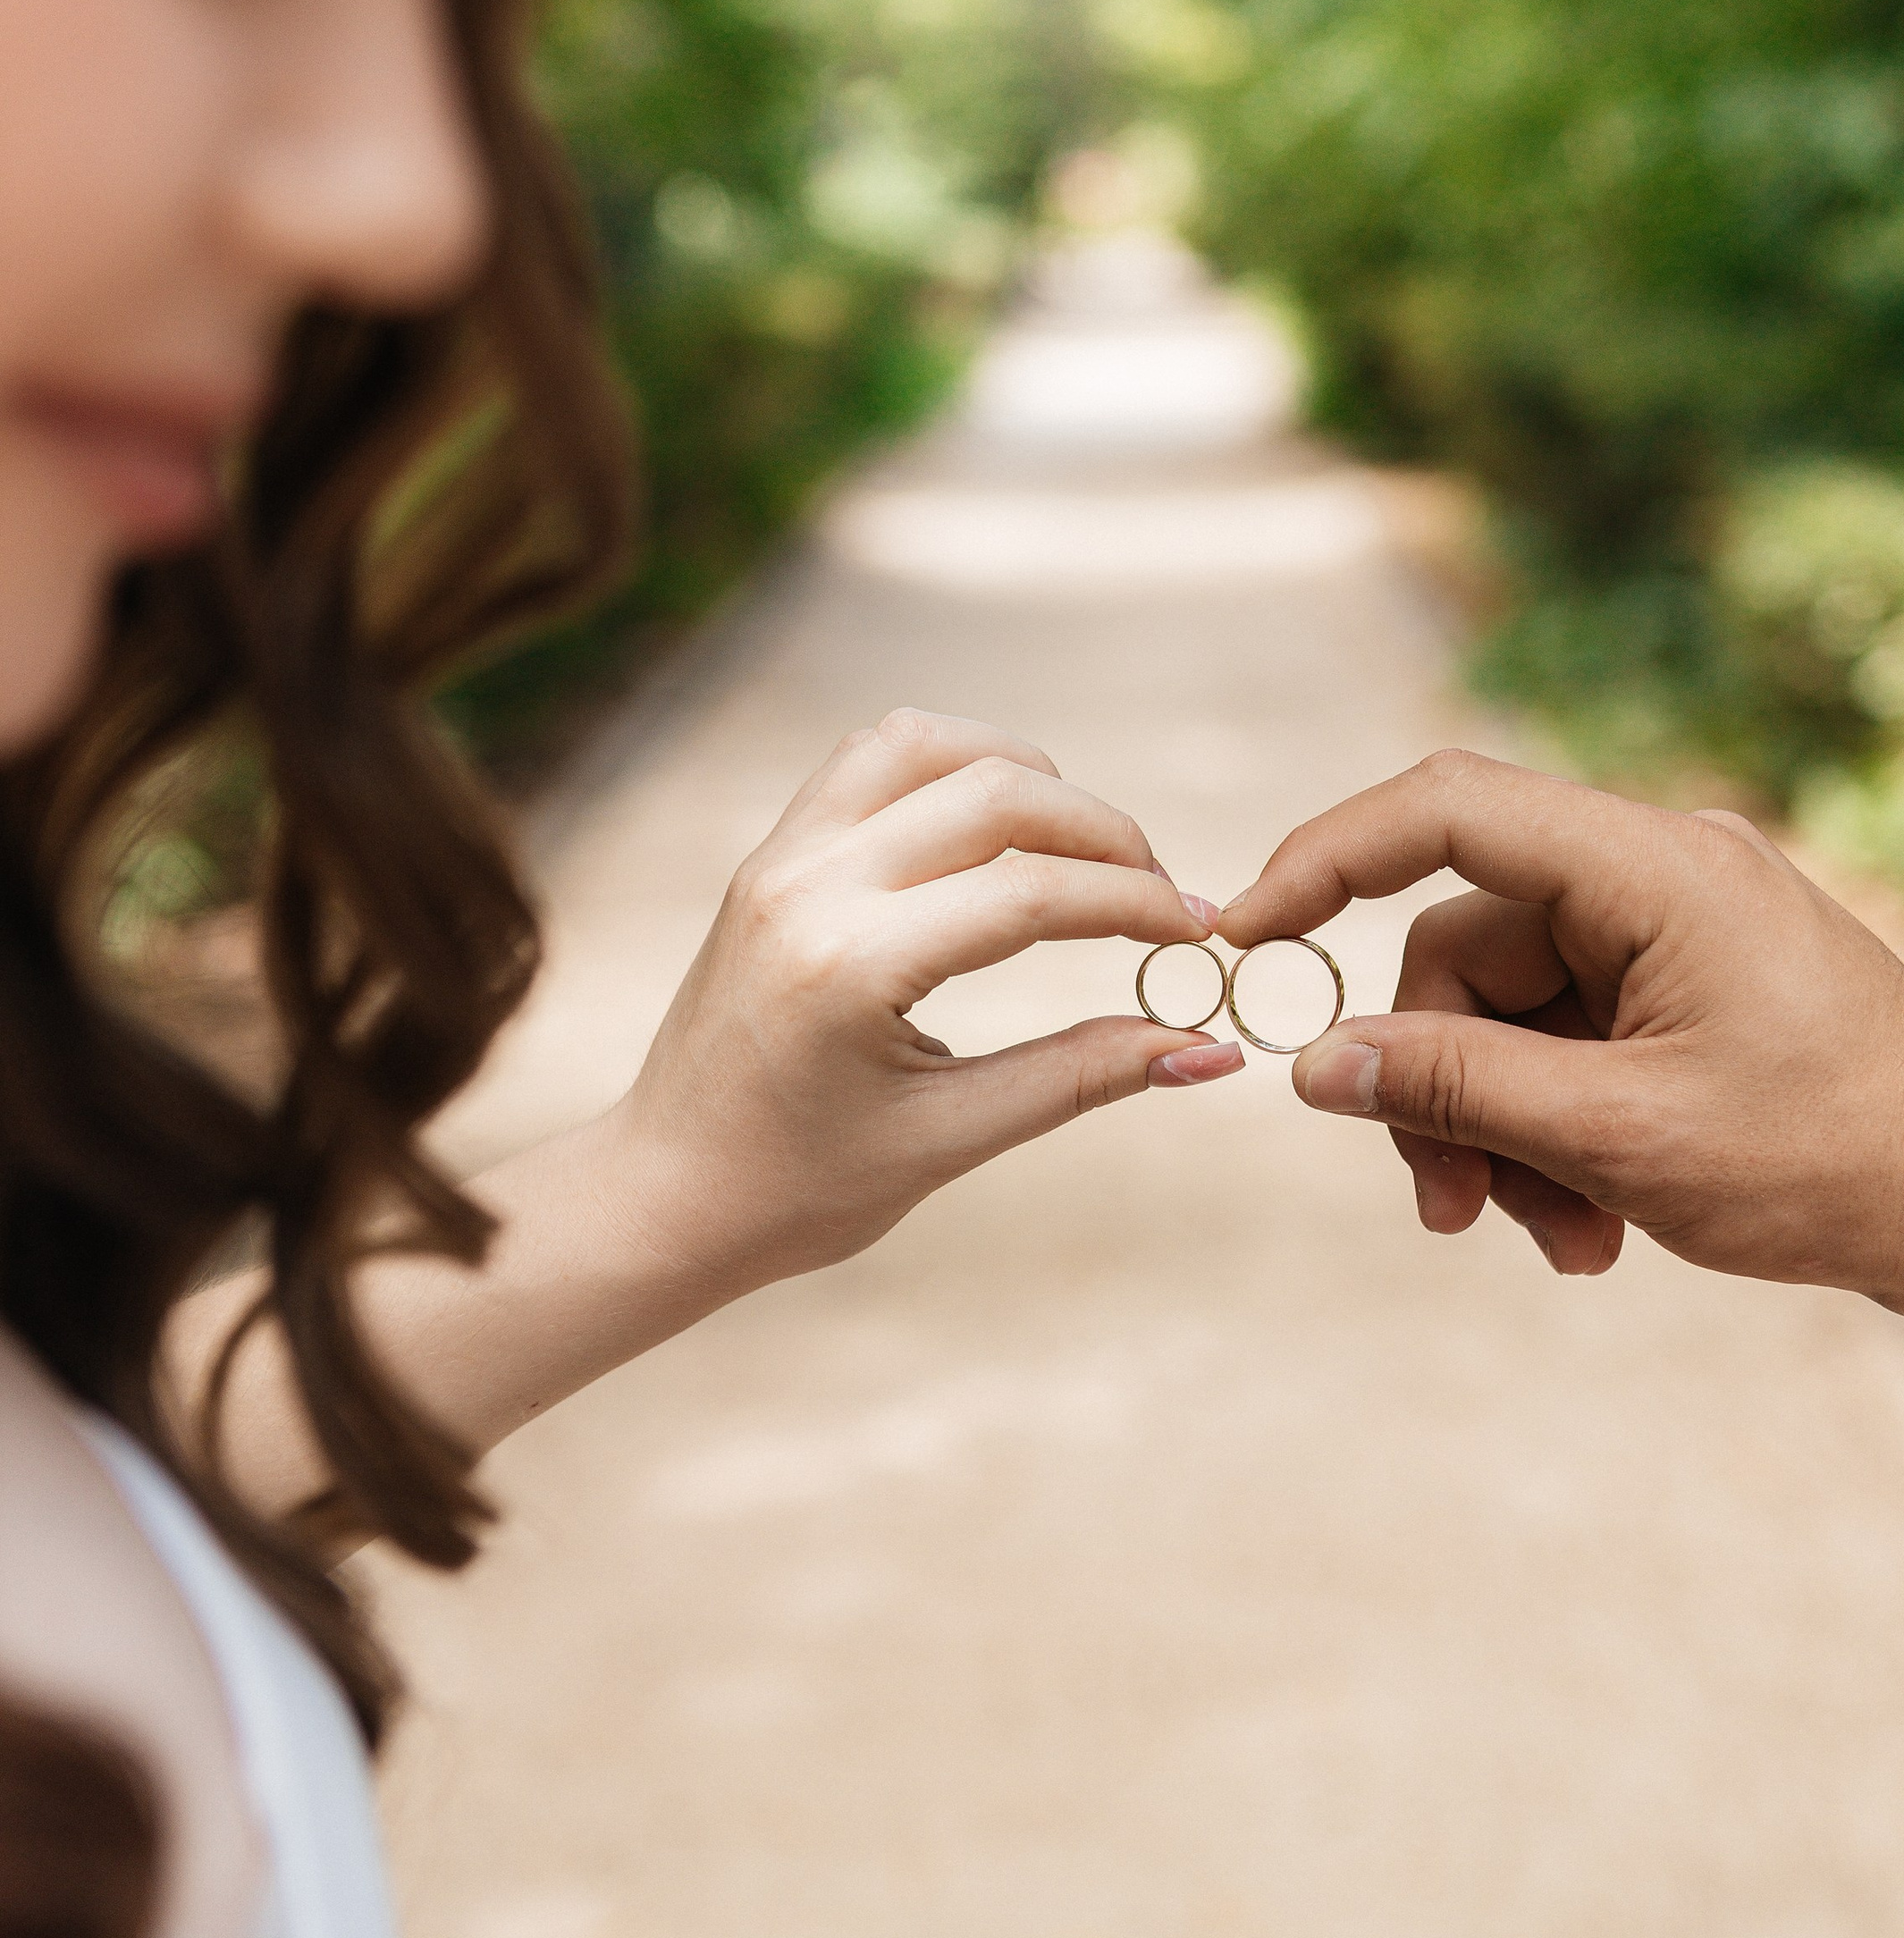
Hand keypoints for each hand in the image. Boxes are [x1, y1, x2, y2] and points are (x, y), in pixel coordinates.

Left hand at [599, 708, 1237, 1311]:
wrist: (663, 1194)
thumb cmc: (798, 1191)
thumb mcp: (947, 1142)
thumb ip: (1080, 1078)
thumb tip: (1207, 1051)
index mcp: (849, 966)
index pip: (1028, 893)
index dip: (1134, 903)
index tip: (1198, 933)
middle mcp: (807, 888)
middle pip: (994, 794)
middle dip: (1101, 833)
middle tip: (1157, 895)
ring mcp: (779, 859)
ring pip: (925, 744)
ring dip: (1024, 774)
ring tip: (1082, 847)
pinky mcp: (769, 855)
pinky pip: (867, 761)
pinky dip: (949, 767)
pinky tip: (997, 828)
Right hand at [1215, 752, 1903, 1321]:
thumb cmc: (1823, 1158)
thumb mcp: (1616, 1136)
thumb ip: (1454, 1088)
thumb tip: (1315, 1064)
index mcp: (1651, 868)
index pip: (1445, 809)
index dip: (1327, 859)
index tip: (1246, 935)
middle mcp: (1660, 874)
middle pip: (1468, 950)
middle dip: (1442, 1087)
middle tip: (1449, 1214)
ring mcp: (1679, 933)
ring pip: (1513, 1016)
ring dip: (1507, 1135)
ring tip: (1557, 1245)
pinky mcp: (1693, 991)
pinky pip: (1574, 1042)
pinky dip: (1562, 1133)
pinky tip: (1594, 1227)